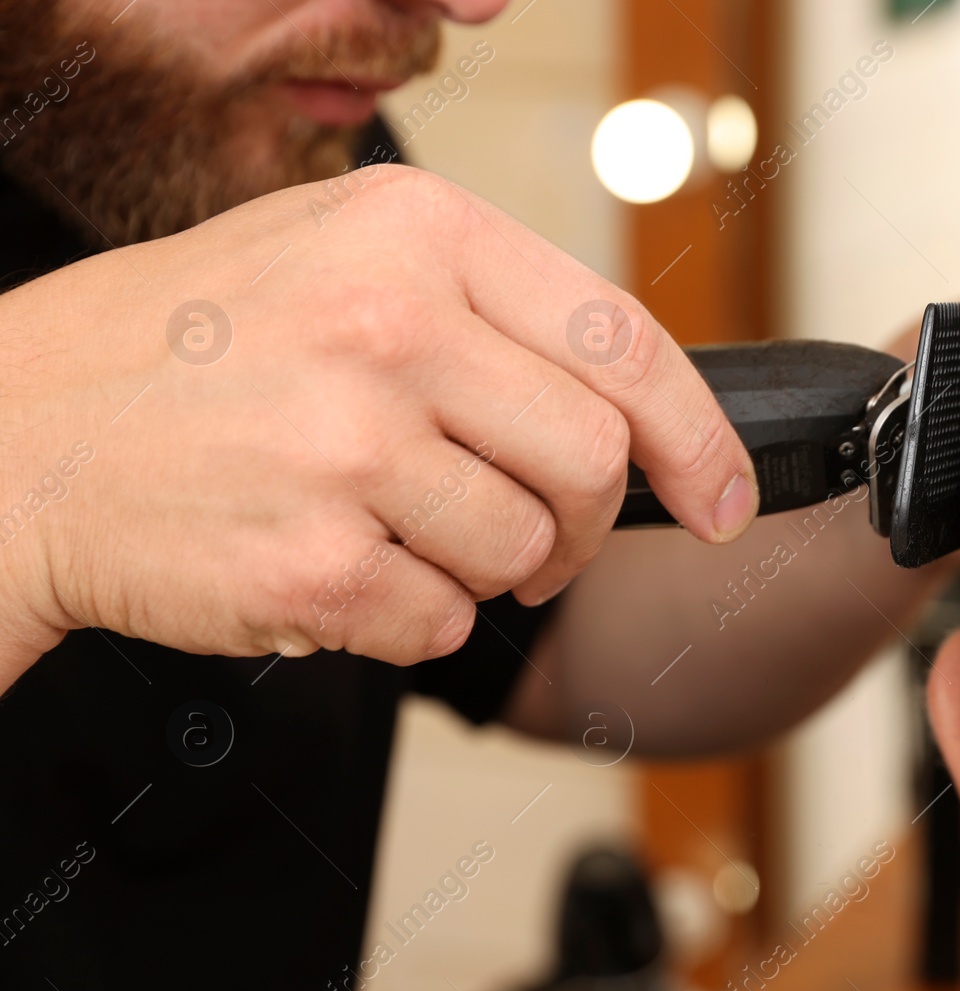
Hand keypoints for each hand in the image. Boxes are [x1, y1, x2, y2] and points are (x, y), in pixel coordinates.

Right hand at [0, 164, 757, 683]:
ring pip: (526, 552)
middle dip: (586, 523)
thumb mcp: (337, 256)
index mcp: (414, 234)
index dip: (699, 438)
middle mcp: (388, 327)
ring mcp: (347, 448)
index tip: (726, 499)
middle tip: (540, 536)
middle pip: (593, 462)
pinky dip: (414, 616)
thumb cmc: (182, 346)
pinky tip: (342, 567)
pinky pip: (442, 623)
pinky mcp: (311, 564)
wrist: (14, 432)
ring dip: (490, 569)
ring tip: (402, 534)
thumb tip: (632, 403)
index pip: (622, 343)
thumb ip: (486, 311)